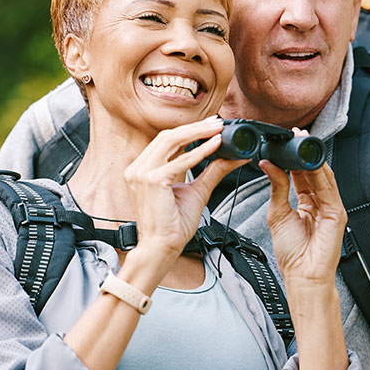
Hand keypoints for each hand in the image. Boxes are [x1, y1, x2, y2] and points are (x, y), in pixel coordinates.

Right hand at [123, 117, 246, 269]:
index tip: (210, 125)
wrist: (162, 247)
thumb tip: (232, 157)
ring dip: (197, 133)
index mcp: (143, 169)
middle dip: (195, 127)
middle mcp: (138, 169)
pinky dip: (200, 152)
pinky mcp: (151, 181)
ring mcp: (141, 174)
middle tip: (218, 122)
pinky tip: (215, 145)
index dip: (189, 130)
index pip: (166, 141)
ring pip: (172, 141)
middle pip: (168, 136)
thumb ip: (212, 171)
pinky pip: (180, 161)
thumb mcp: (197, 191)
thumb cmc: (173, 225)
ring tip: (217, 129)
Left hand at [263, 147, 347, 289]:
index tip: (285, 141)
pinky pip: (329, 189)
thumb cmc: (292, 254)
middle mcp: (321, 202)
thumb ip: (276, 188)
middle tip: (295, 135)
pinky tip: (310, 162)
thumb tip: (268, 165)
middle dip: (304, 152)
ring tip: (302, 142)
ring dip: (312, 158)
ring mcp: (331, 207)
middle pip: (314, 171)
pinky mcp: (337, 214)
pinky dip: (320, 174)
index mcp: (307, 203)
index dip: (294, 157)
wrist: (302, 277)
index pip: (302, 174)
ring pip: (323, 176)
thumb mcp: (277, 214)